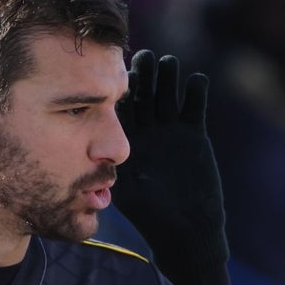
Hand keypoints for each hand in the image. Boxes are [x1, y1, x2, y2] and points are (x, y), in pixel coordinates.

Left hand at [112, 50, 227, 264]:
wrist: (184, 228)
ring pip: (167, 96)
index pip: (121, 109)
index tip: (115, 76)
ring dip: (167, 78)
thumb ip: (111, 172)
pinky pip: (194, 107)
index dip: (119, 92)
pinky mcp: (194, 133)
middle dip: (143, 77)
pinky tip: (195, 80)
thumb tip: (87, 161)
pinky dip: (196, 93)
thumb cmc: (151, 215)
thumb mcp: (125, 191)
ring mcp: (171, 130)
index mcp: (127, 141)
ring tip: (167, 61)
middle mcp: (147, 130)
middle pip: (144, 95)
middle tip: (142, 57)